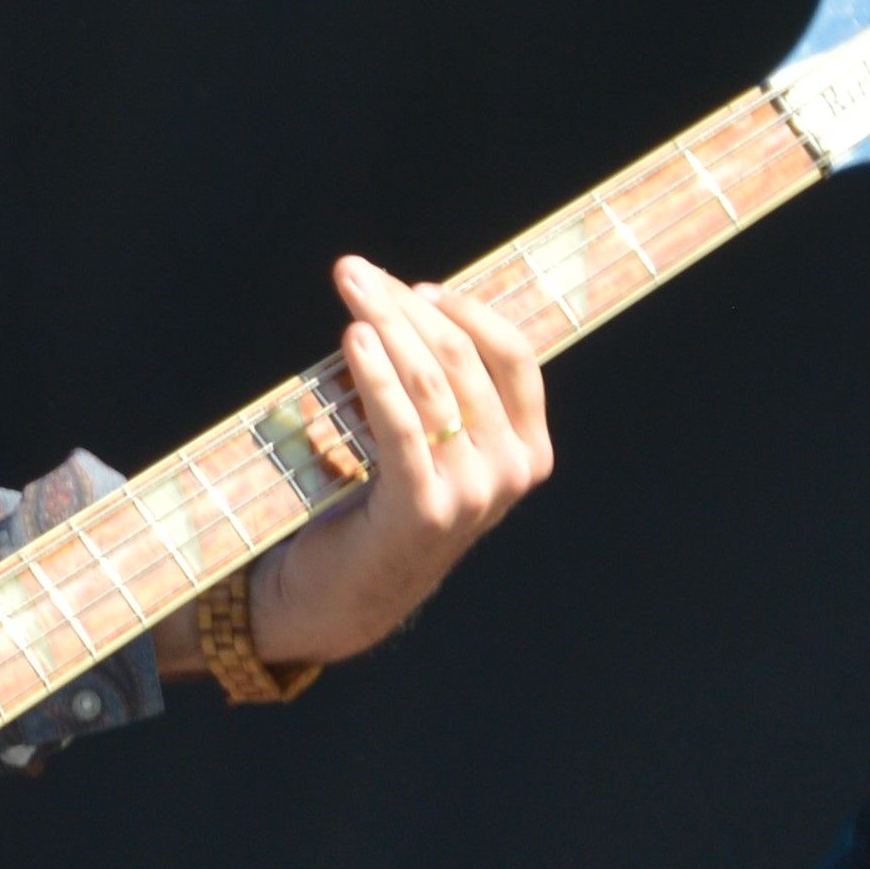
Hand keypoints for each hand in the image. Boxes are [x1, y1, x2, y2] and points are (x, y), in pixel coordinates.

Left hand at [247, 258, 554, 665]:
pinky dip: (375, 374)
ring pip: (430, 383)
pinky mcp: (422, 510)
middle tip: (353, 272)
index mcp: (527, 451)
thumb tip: (411, 301)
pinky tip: (352, 339)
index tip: (416, 287)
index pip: (515, 358)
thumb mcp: (430, 446)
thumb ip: (441, 391)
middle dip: (404, 306)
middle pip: (462, 360)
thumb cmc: (378, 504)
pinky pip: (400, 424)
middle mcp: (511, 473)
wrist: (342, 596)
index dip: (468, 311)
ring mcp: (472, 494)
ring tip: (347, 287)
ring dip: (382, 324)